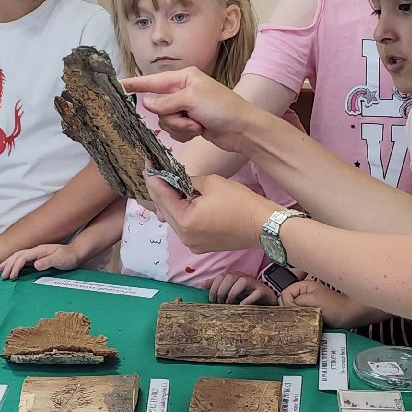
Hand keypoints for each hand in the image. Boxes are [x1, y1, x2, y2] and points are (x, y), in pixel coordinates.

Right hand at [0, 242, 79, 279]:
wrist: (76, 253)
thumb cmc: (69, 257)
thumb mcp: (60, 259)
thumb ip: (48, 261)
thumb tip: (35, 265)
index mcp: (39, 250)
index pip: (23, 257)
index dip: (16, 266)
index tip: (12, 276)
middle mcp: (36, 250)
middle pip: (17, 255)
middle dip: (8, 264)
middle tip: (1, 275)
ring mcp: (36, 254)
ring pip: (18, 257)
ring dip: (9, 263)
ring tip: (0, 270)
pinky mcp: (37, 258)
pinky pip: (22, 260)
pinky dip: (15, 264)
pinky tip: (11, 269)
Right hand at [123, 67, 272, 151]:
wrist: (242, 129)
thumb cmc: (222, 107)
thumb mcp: (192, 99)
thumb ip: (166, 101)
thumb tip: (146, 103)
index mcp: (184, 77)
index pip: (153, 81)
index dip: (135, 84)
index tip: (116, 85)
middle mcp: (182, 91)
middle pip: (158, 106)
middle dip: (172, 116)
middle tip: (189, 117)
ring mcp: (186, 108)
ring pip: (165, 121)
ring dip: (180, 126)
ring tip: (198, 126)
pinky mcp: (190, 123)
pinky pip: (175, 130)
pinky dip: (185, 133)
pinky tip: (199, 131)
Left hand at [145, 172, 278, 255]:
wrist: (264, 226)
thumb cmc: (240, 202)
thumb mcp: (211, 183)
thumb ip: (187, 181)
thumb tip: (175, 180)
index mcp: (185, 221)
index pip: (162, 196)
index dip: (154, 178)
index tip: (148, 165)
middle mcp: (184, 237)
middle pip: (164, 209)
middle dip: (158, 190)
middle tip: (152, 172)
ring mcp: (192, 244)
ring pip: (173, 219)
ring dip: (168, 201)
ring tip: (164, 183)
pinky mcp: (201, 245)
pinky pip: (184, 227)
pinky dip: (180, 212)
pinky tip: (180, 199)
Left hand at [206, 272, 274, 304]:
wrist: (267, 298)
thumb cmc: (247, 294)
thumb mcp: (232, 289)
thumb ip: (218, 286)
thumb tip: (203, 284)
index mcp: (235, 276)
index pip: (222, 276)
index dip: (214, 287)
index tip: (212, 299)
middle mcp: (244, 277)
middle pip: (230, 277)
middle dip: (222, 290)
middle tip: (220, 302)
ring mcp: (254, 284)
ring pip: (242, 281)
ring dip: (233, 292)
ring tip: (229, 303)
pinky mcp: (262, 292)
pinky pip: (255, 293)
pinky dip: (247, 300)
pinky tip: (241, 306)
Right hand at [280, 276, 383, 328]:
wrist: (350, 316)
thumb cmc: (336, 307)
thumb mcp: (313, 301)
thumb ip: (296, 302)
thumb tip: (285, 307)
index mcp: (303, 286)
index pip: (283, 294)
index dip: (287, 303)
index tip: (294, 310)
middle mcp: (303, 294)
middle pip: (286, 303)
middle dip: (291, 310)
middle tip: (301, 316)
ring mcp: (306, 304)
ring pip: (292, 311)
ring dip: (297, 317)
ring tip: (306, 320)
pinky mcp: (310, 313)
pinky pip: (299, 317)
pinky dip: (301, 321)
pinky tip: (307, 324)